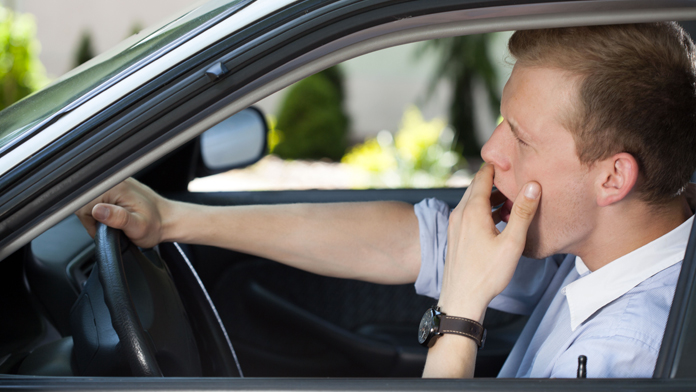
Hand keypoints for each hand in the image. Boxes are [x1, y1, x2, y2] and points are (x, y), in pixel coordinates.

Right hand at [75, 178, 170, 247]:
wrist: (167, 220)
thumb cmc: (155, 225)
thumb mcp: (138, 227)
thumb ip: (118, 219)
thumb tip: (97, 211)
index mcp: (116, 187)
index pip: (82, 203)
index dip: (90, 221)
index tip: (104, 228)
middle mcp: (114, 180)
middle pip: (83, 201)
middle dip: (93, 219)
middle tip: (111, 228)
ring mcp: (114, 182)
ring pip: (88, 201)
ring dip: (97, 215)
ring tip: (115, 222)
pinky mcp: (115, 186)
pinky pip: (96, 198)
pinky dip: (102, 210)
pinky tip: (115, 215)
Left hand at [438, 164, 540, 320]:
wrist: (461, 299)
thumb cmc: (486, 274)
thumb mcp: (511, 243)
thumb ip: (522, 213)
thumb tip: (533, 186)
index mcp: (472, 210)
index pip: (482, 176)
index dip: (496, 164)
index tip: (511, 156)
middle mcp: (459, 213)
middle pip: (476, 186)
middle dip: (495, 179)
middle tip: (515, 173)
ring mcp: (455, 224)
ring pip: (472, 200)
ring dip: (490, 196)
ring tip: (511, 197)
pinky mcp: (455, 235)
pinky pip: (469, 213)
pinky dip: (483, 209)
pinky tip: (498, 218)